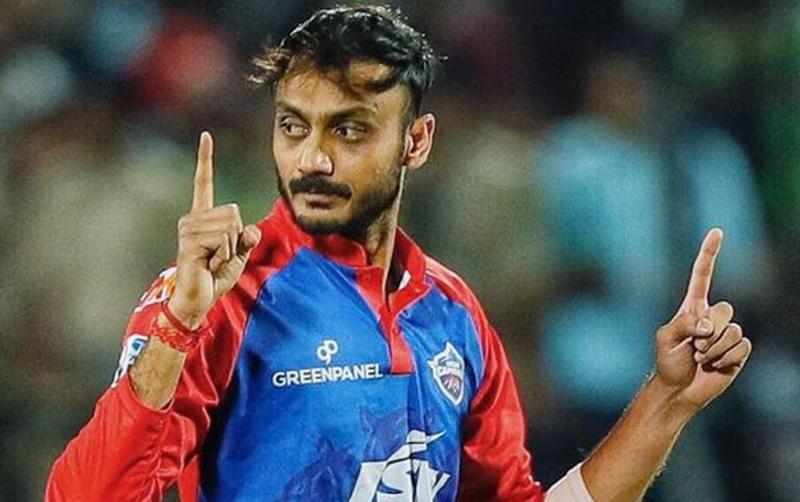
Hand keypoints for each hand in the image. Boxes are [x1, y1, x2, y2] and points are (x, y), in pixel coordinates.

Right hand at [168, 131, 260, 328]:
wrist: (198, 299)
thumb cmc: (216, 276)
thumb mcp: (240, 254)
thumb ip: (248, 238)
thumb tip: (252, 230)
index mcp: (204, 216)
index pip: (204, 182)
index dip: (205, 159)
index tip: (205, 135)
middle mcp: (192, 218)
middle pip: (234, 212)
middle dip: (237, 237)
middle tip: (221, 255)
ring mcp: (189, 229)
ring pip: (231, 227)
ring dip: (231, 249)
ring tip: (214, 260)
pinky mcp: (190, 241)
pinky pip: (224, 240)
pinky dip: (225, 255)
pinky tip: (210, 264)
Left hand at [654, 228, 751, 411]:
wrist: (679, 389)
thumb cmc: (668, 362)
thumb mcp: (666, 338)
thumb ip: (684, 324)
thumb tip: (709, 325)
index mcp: (692, 308)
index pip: (703, 276)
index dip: (710, 254)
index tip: (717, 232)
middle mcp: (712, 317)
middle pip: (725, 309)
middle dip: (708, 332)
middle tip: (693, 347)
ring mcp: (726, 334)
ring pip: (733, 331)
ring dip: (714, 348)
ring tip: (701, 358)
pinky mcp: (738, 352)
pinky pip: (742, 347)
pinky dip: (725, 358)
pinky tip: (714, 366)